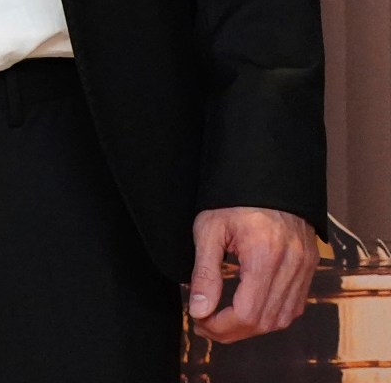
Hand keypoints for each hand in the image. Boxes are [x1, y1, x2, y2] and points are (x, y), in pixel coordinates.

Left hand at [189, 206, 319, 341]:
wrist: (267, 177)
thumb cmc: (234, 199)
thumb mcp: (209, 230)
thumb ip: (205, 273)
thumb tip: (199, 310)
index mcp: (265, 256)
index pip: (247, 313)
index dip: (221, 327)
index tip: (199, 321)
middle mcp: (291, 266)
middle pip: (265, 321)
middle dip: (232, 331)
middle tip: (204, 324)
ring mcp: (304, 268)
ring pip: (282, 318)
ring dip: (251, 327)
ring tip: (222, 320)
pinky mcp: (309, 267)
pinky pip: (294, 305)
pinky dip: (271, 315)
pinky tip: (248, 309)